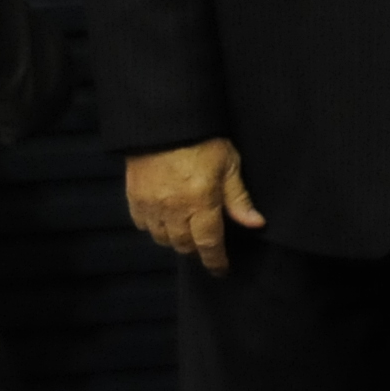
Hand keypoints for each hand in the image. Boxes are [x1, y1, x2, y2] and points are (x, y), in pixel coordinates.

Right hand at [126, 140, 262, 272]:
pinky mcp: (134, 197)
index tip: (221, 270)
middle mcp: (174, 210)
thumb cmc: (202, 139)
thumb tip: (255, 224)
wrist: (164, 120)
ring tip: (185, 228)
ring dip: (175, 239)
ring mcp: (151, 205)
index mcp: (201, 204)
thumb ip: (239, 199)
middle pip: (185, 245)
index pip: (209, 245)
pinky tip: (163, 217)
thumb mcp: (229, 165)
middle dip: (197, 248)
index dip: (216, 262)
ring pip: (163, 238)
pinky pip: (143, 224)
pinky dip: (154, 226)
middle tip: (205, 241)